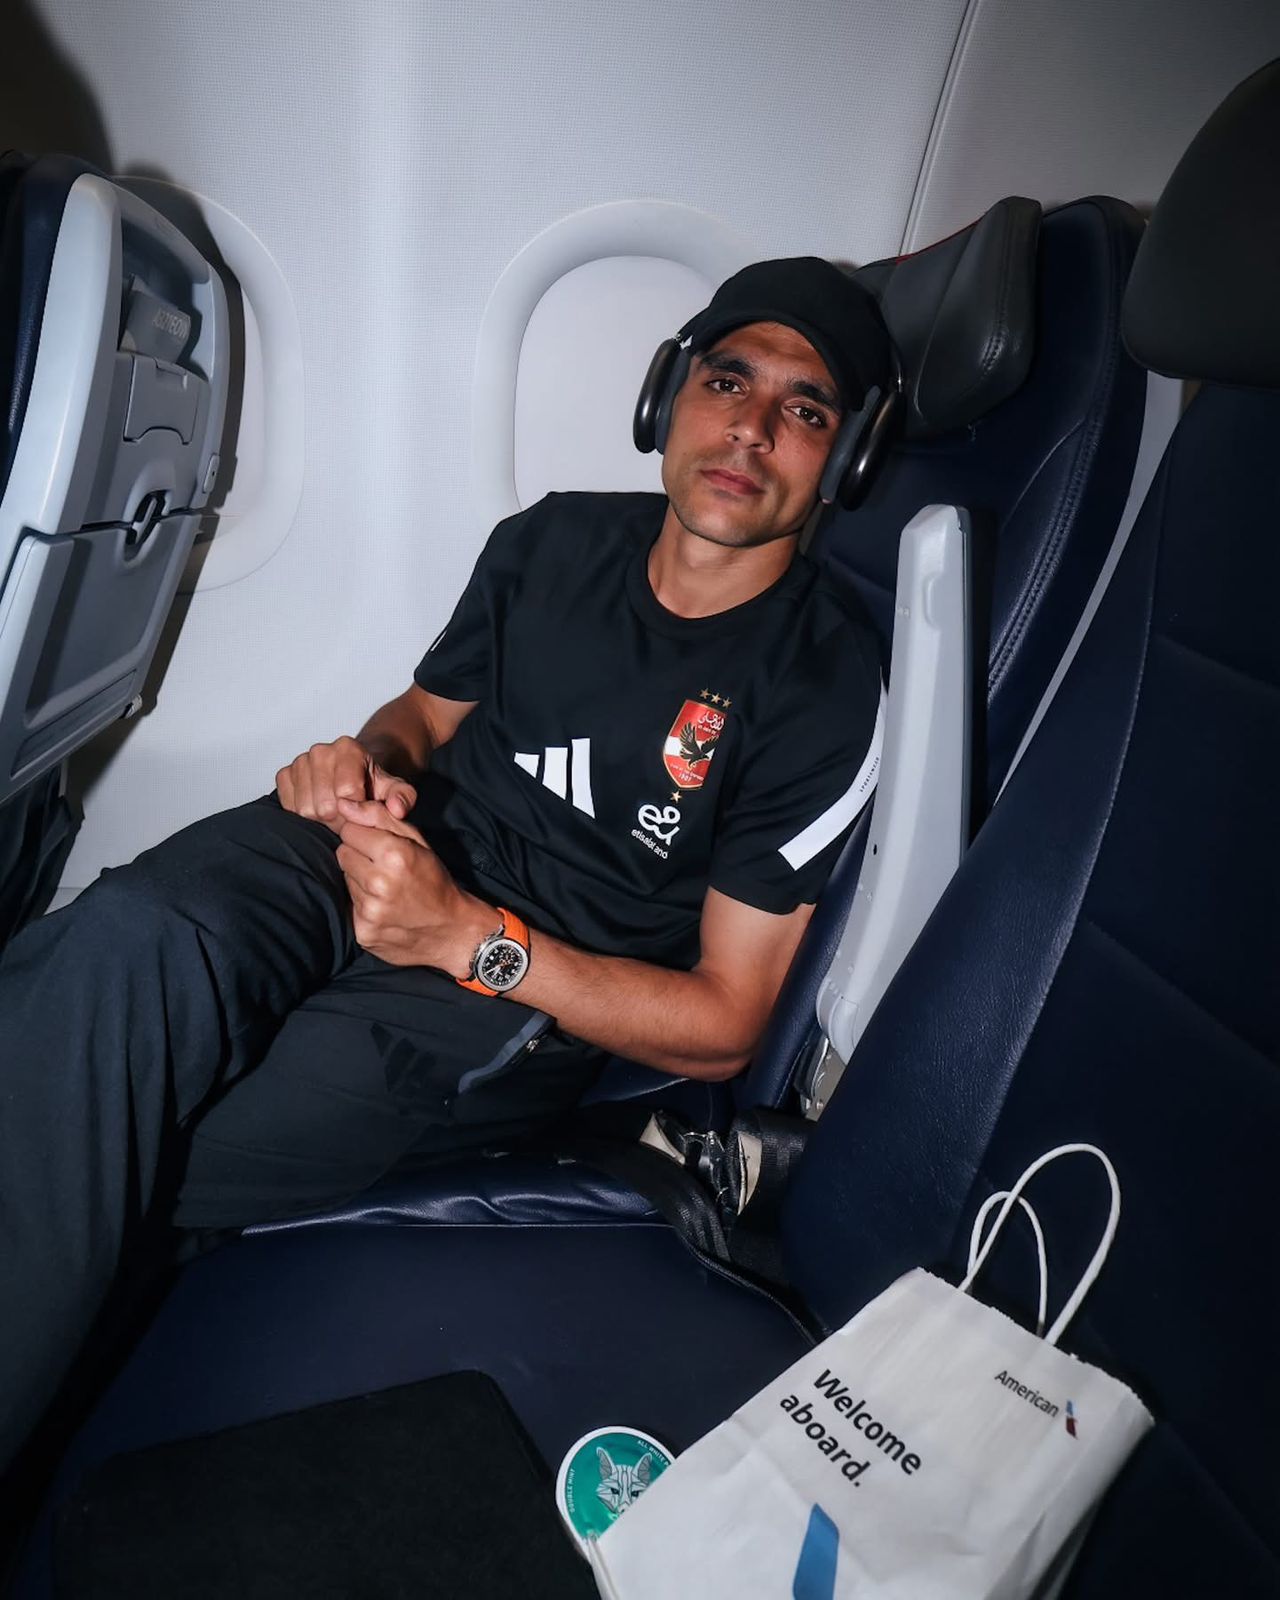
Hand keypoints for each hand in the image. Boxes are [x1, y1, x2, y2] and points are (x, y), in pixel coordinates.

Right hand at [276, 736, 416, 832]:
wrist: (356, 773)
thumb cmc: (374, 783)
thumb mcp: (396, 788)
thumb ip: (403, 797)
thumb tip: (398, 809)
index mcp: (348, 748)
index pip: (346, 793)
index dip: (356, 812)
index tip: (363, 812)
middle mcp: (321, 750)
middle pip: (324, 805)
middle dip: (339, 819)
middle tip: (349, 817)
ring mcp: (300, 761)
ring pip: (305, 809)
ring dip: (321, 820)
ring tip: (336, 814)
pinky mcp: (285, 774)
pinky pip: (288, 805)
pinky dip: (303, 813)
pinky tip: (318, 807)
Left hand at [336, 797, 493, 971]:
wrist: (452, 930)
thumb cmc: (434, 880)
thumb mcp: (417, 841)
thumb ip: (379, 816)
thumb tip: (343, 804)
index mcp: (394, 855)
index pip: (349, 831)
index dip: (364, 835)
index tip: (379, 845)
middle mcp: (380, 883)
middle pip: (342, 854)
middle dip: (359, 857)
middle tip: (383, 868)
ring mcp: (371, 911)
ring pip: (345, 880)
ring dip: (360, 881)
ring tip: (386, 888)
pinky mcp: (364, 932)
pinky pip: (350, 906)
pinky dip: (363, 905)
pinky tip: (383, 907)